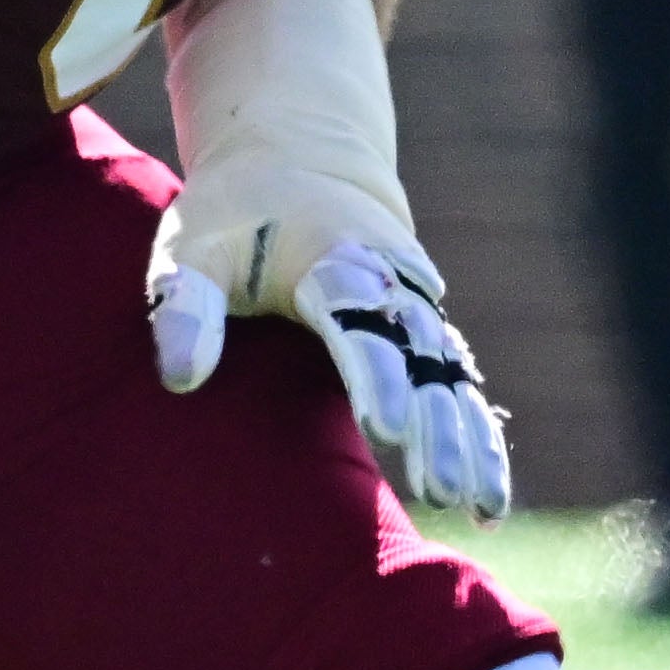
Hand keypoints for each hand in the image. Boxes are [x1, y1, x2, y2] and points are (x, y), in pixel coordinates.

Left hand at [152, 227, 508, 523]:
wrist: (299, 159)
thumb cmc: (233, 213)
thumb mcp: (191, 245)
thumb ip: (185, 306)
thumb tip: (182, 379)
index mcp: (332, 254)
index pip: (362, 316)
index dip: (378, 372)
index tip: (386, 427)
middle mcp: (389, 280)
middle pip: (421, 355)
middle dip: (435, 422)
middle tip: (441, 488)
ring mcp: (415, 307)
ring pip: (452, 376)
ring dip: (469, 440)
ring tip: (478, 509)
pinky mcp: (423, 333)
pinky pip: (459, 389)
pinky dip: (479, 440)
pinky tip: (487, 505)